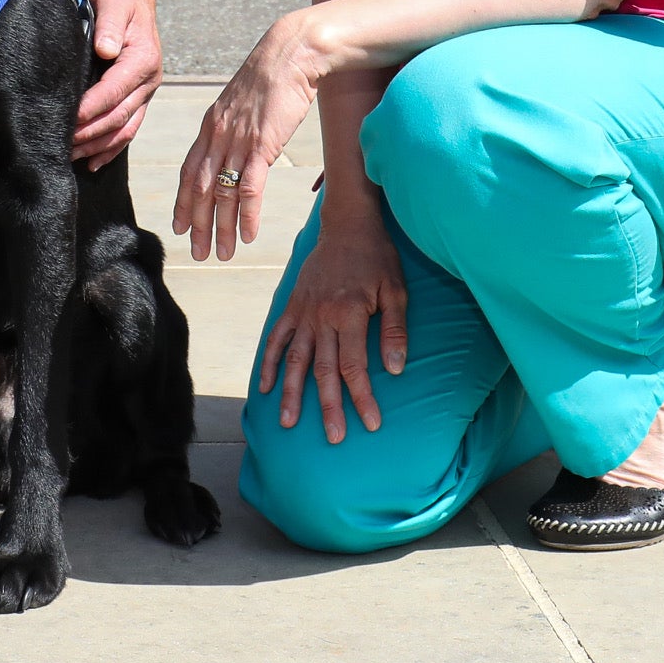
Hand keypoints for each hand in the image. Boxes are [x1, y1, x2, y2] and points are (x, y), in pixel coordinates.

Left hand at [71, 0, 161, 170]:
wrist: (131, 0)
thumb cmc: (118, 0)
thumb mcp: (114, 2)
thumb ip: (110, 25)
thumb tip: (106, 49)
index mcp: (143, 60)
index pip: (114, 92)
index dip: (91, 108)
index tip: (67, 118)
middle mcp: (148, 82)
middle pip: (119, 117)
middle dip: (90, 134)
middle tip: (61, 144)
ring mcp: (145, 94)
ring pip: (124, 130)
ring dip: (97, 146)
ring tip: (70, 157)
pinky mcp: (138, 100)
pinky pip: (127, 130)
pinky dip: (110, 149)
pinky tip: (92, 162)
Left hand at [170, 14, 322, 261]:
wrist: (291, 53)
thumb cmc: (273, 74)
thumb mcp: (243, 101)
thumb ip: (235, 125)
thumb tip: (237, 145)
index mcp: (211, 125)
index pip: (190, 171)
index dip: (184, 202)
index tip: (180, 226)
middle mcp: (218, 135)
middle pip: (201, 189)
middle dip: (198, 224)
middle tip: (197, 253)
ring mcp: (238, 140)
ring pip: (222, 193)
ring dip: (220, 227)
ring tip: (221, 253)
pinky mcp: (262, 144)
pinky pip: (249, 187)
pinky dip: (246, 214)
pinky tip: (247, 235)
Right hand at [260, 199, 410, 442]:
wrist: (347, 224)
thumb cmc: (377, 258)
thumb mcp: (396, 290)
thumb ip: (395, 331)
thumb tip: (395, 370)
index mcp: (350, 314)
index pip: (354, 366)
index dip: (362, 397)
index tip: (371, 423)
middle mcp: (322, 316)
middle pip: (323, 370)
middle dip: (329, 407)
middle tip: (334, 438)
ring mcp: (304, 312)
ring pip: (295, 360)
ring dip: (293, 393)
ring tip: (289, 423)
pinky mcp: (292, 305)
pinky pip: (277, 338)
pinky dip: (271, 363)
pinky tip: (267, 387)